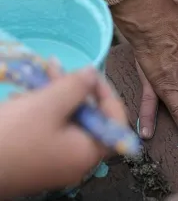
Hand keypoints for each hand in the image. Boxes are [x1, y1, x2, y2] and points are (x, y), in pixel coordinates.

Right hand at [0, 65, 127, 197]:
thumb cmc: (12, 137)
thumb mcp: (47, 105)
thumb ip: (76, 86)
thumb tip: (93, 73)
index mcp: (89, 151)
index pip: (115, 120)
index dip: (106, 93)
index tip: (91, 74)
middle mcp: (78, 160)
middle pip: (88, 118)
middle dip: (72, 89)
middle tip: (55, 67)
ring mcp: (57, 161)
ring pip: (66, 120)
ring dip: (54, 95)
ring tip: (37, 74)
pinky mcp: (38, 159)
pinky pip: (49, 130)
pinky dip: (41, 110)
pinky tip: (24, 95)